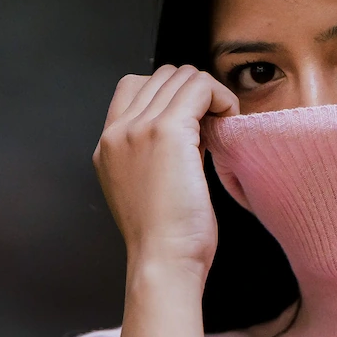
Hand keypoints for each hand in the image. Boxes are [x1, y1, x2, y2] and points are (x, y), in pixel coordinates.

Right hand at [93, 65, 239, 276]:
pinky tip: (229, 118)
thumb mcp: (145, 185)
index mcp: (108, 145)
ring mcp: (138, 128)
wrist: (163, 261)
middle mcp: (117, 131)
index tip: (192, 123)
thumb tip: (191, 125)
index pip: (134, 86)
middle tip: (212, 124)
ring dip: (209, 93)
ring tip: (220, 123)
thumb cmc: (165, 237)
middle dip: (193, 93)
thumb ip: (155, 151)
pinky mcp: (165, 131)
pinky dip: (221, 96)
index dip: (169, 95)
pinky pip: (200, 86)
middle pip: (161, 76)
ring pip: (182, 76)